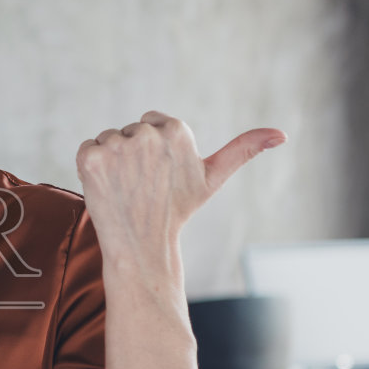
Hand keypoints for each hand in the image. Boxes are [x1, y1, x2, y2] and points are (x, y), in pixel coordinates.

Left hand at [76, 112, 284, 271]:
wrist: (143, 246)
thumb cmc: (177, 211)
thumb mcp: (211, 178)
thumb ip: (243, 149)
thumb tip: (282, 134)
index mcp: (176, 130)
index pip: (152, 122)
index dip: (153, 150)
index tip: (160, 174)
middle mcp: (146, 134)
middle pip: (129, 130)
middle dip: (133, 154)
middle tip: (143, 185)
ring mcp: (116, 146)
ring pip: (108, 139)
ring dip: (112, 162)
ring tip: (126, 189)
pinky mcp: (91, 159)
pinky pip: (87, 149)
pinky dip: (91, 168)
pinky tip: (107, 188)